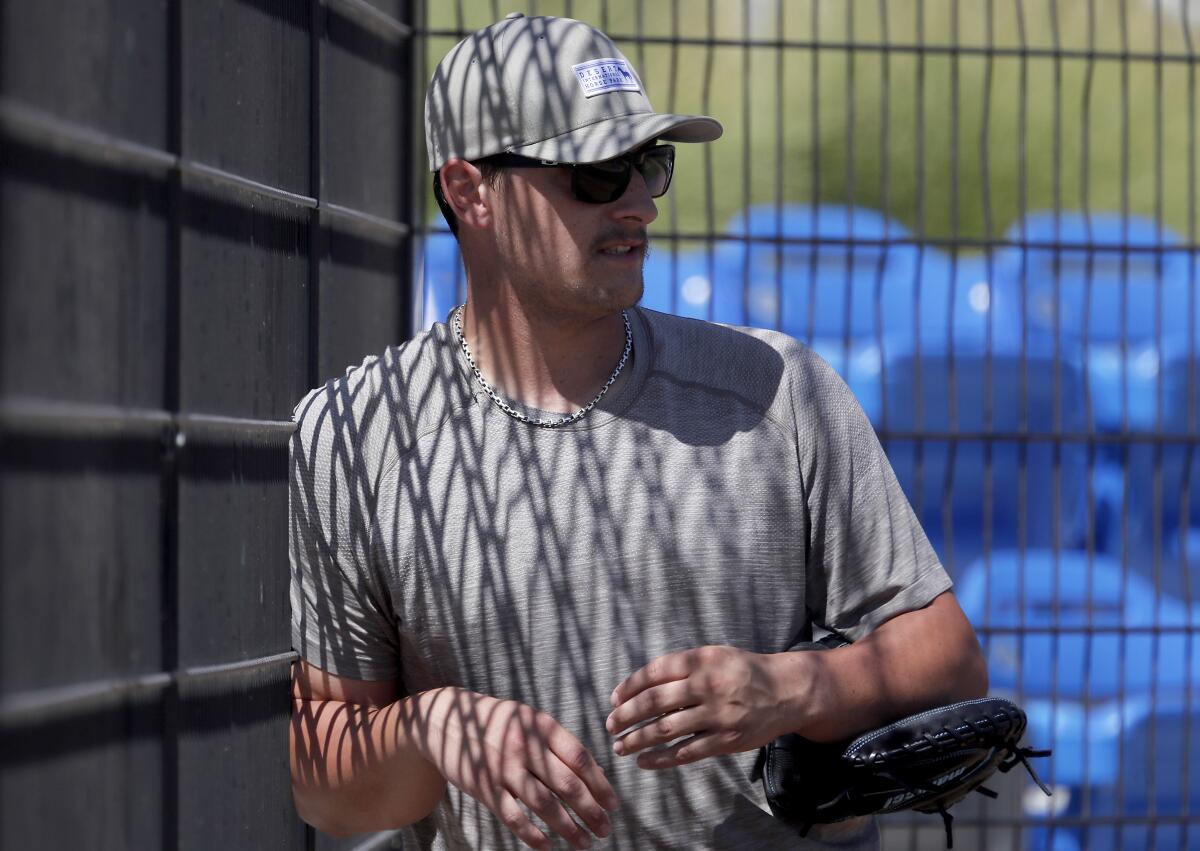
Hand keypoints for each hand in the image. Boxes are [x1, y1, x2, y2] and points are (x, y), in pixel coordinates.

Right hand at [415, 688, 618, 850]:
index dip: (600, 785)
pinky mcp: (486, 788)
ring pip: (545, 805)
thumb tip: (593, 775)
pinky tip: (549, 847)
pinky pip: (515, 817)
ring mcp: (505, 768)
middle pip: (567, 785)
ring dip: (569, 828)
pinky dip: (534, 836)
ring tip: (584, 843)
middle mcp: (525, 746)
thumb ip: (558, 743)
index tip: (613, 805)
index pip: (580, 759)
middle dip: (591, 811)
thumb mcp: (530, 720)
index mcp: (542, 726)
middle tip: (606, 830)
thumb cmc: (499, 722)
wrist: (448, 721)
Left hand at [605, 645, 801, 769]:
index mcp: (701, 660)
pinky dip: (661, 759)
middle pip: (654, 702)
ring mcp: (717, 715)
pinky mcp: (727, 740)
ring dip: (637, 740)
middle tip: (609, 725)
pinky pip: (686, 752)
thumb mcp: (713, 655)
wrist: (787, 691)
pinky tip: (644, 762)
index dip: (628, 687)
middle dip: (625, 716)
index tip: (613, 699)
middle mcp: (707, 685)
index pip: (653, 672)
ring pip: (665, 730)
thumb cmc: (742, 671)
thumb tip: (639, 687)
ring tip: (620, 747)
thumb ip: (681, 666)